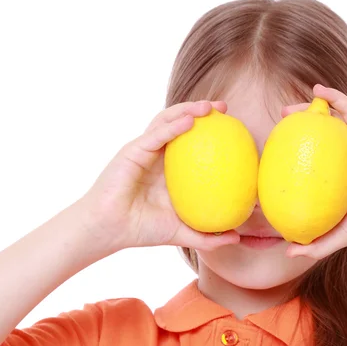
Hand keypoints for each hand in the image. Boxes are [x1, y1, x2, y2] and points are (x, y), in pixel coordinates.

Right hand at [77, 101, 239, 253]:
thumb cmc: (142, 229)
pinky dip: (172, 126)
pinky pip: (155, 135)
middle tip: (224, 108)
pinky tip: (189, 121)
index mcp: (169, 168)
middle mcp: (158, 155)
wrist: (110, 231)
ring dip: (187, 109)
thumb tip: (236, 238)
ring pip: (166, 121)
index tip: (235, 127)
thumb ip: (207, 236)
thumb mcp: (181, 232)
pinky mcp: (132, 152)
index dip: (211, 130)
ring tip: (207, 107)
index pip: (191, 141)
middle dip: (201, 110)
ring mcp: (144, 150)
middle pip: (180, 123)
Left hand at [285, 84, 346, 259]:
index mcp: (338, 175)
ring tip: (288, 109)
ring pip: (330, 119)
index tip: (274, 153)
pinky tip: (317, 89)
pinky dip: (333, 96)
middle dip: (297, 129)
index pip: (312, 160)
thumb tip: (287, 252)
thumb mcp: (339, 233)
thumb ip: (316, 244)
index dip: (293, 154)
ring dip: (309, 110)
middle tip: (278, 128)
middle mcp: (345, 156)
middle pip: (317, 137)